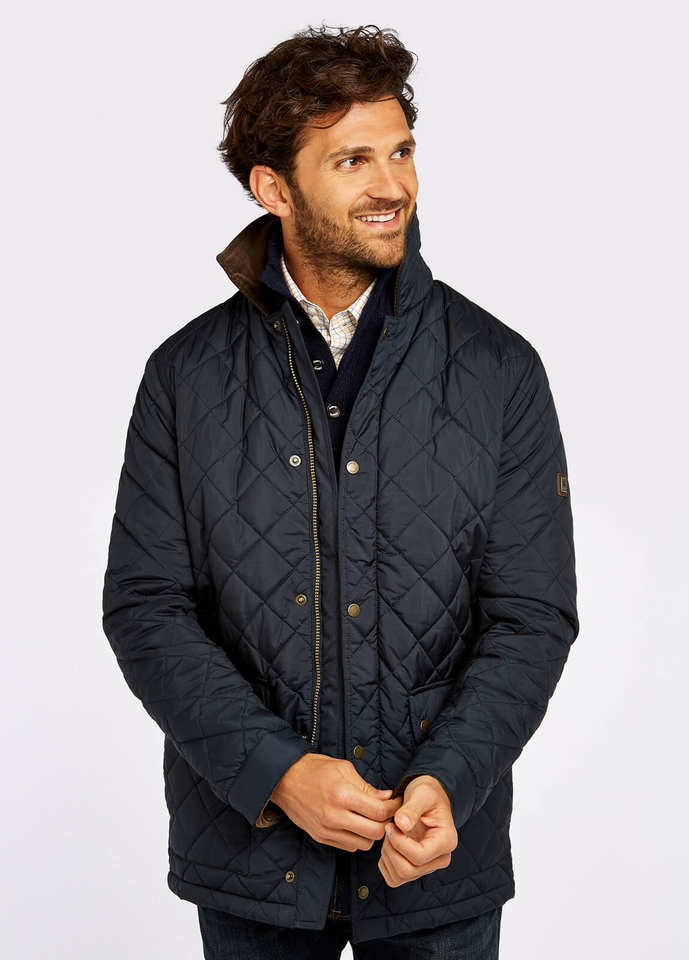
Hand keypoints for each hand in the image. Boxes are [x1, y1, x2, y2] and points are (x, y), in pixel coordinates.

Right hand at [271, 753, 402, 851]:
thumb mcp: (344, 768)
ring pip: (363, 844)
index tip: (396, 803)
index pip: (379, 812)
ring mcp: (327, 830)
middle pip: (375, 832)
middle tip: (386, 813)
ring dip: (371, 833)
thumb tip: (387, 797)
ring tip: (370, 819)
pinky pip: (348, 847)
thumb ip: (367, 786)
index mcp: (343, 795)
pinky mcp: (321, 837)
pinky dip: (357, 838)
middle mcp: (335, 817)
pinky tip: (355, 824)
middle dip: (385, 823)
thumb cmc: (315, 769)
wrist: (285, 779)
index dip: (393, 809)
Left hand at [378, 775, 457, 885]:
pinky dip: (386, 863)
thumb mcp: (422, 794)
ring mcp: (428, 867)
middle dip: (391, 850)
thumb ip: (412, 808)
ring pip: (399, 876)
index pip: (419, 856)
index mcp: (446, 841)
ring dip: (387, 855)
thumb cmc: (427, 795)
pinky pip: (394, 878)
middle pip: (408, 871)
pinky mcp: (416, 870)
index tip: (391, 824)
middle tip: (389, 829)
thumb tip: (401, 825)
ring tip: (390, 834)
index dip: (398, 842)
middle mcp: (440, 859)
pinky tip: (390, 844)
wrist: (427, 800)